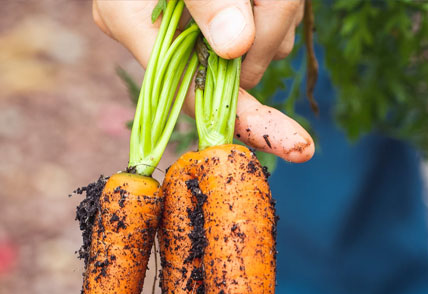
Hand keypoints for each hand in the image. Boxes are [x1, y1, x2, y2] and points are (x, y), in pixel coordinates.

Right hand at [93, 0, 313, 162]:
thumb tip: (236, 47)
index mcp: (133, 23)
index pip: (194, 95)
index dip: (246, 120)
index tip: (294, 145)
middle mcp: (161, 33)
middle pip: (238, 68)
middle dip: (271, 30)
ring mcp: (192, 25)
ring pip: (261, 44)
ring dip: (279, 9)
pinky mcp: (220, 14)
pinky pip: (266, 23)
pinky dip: (278, 4)